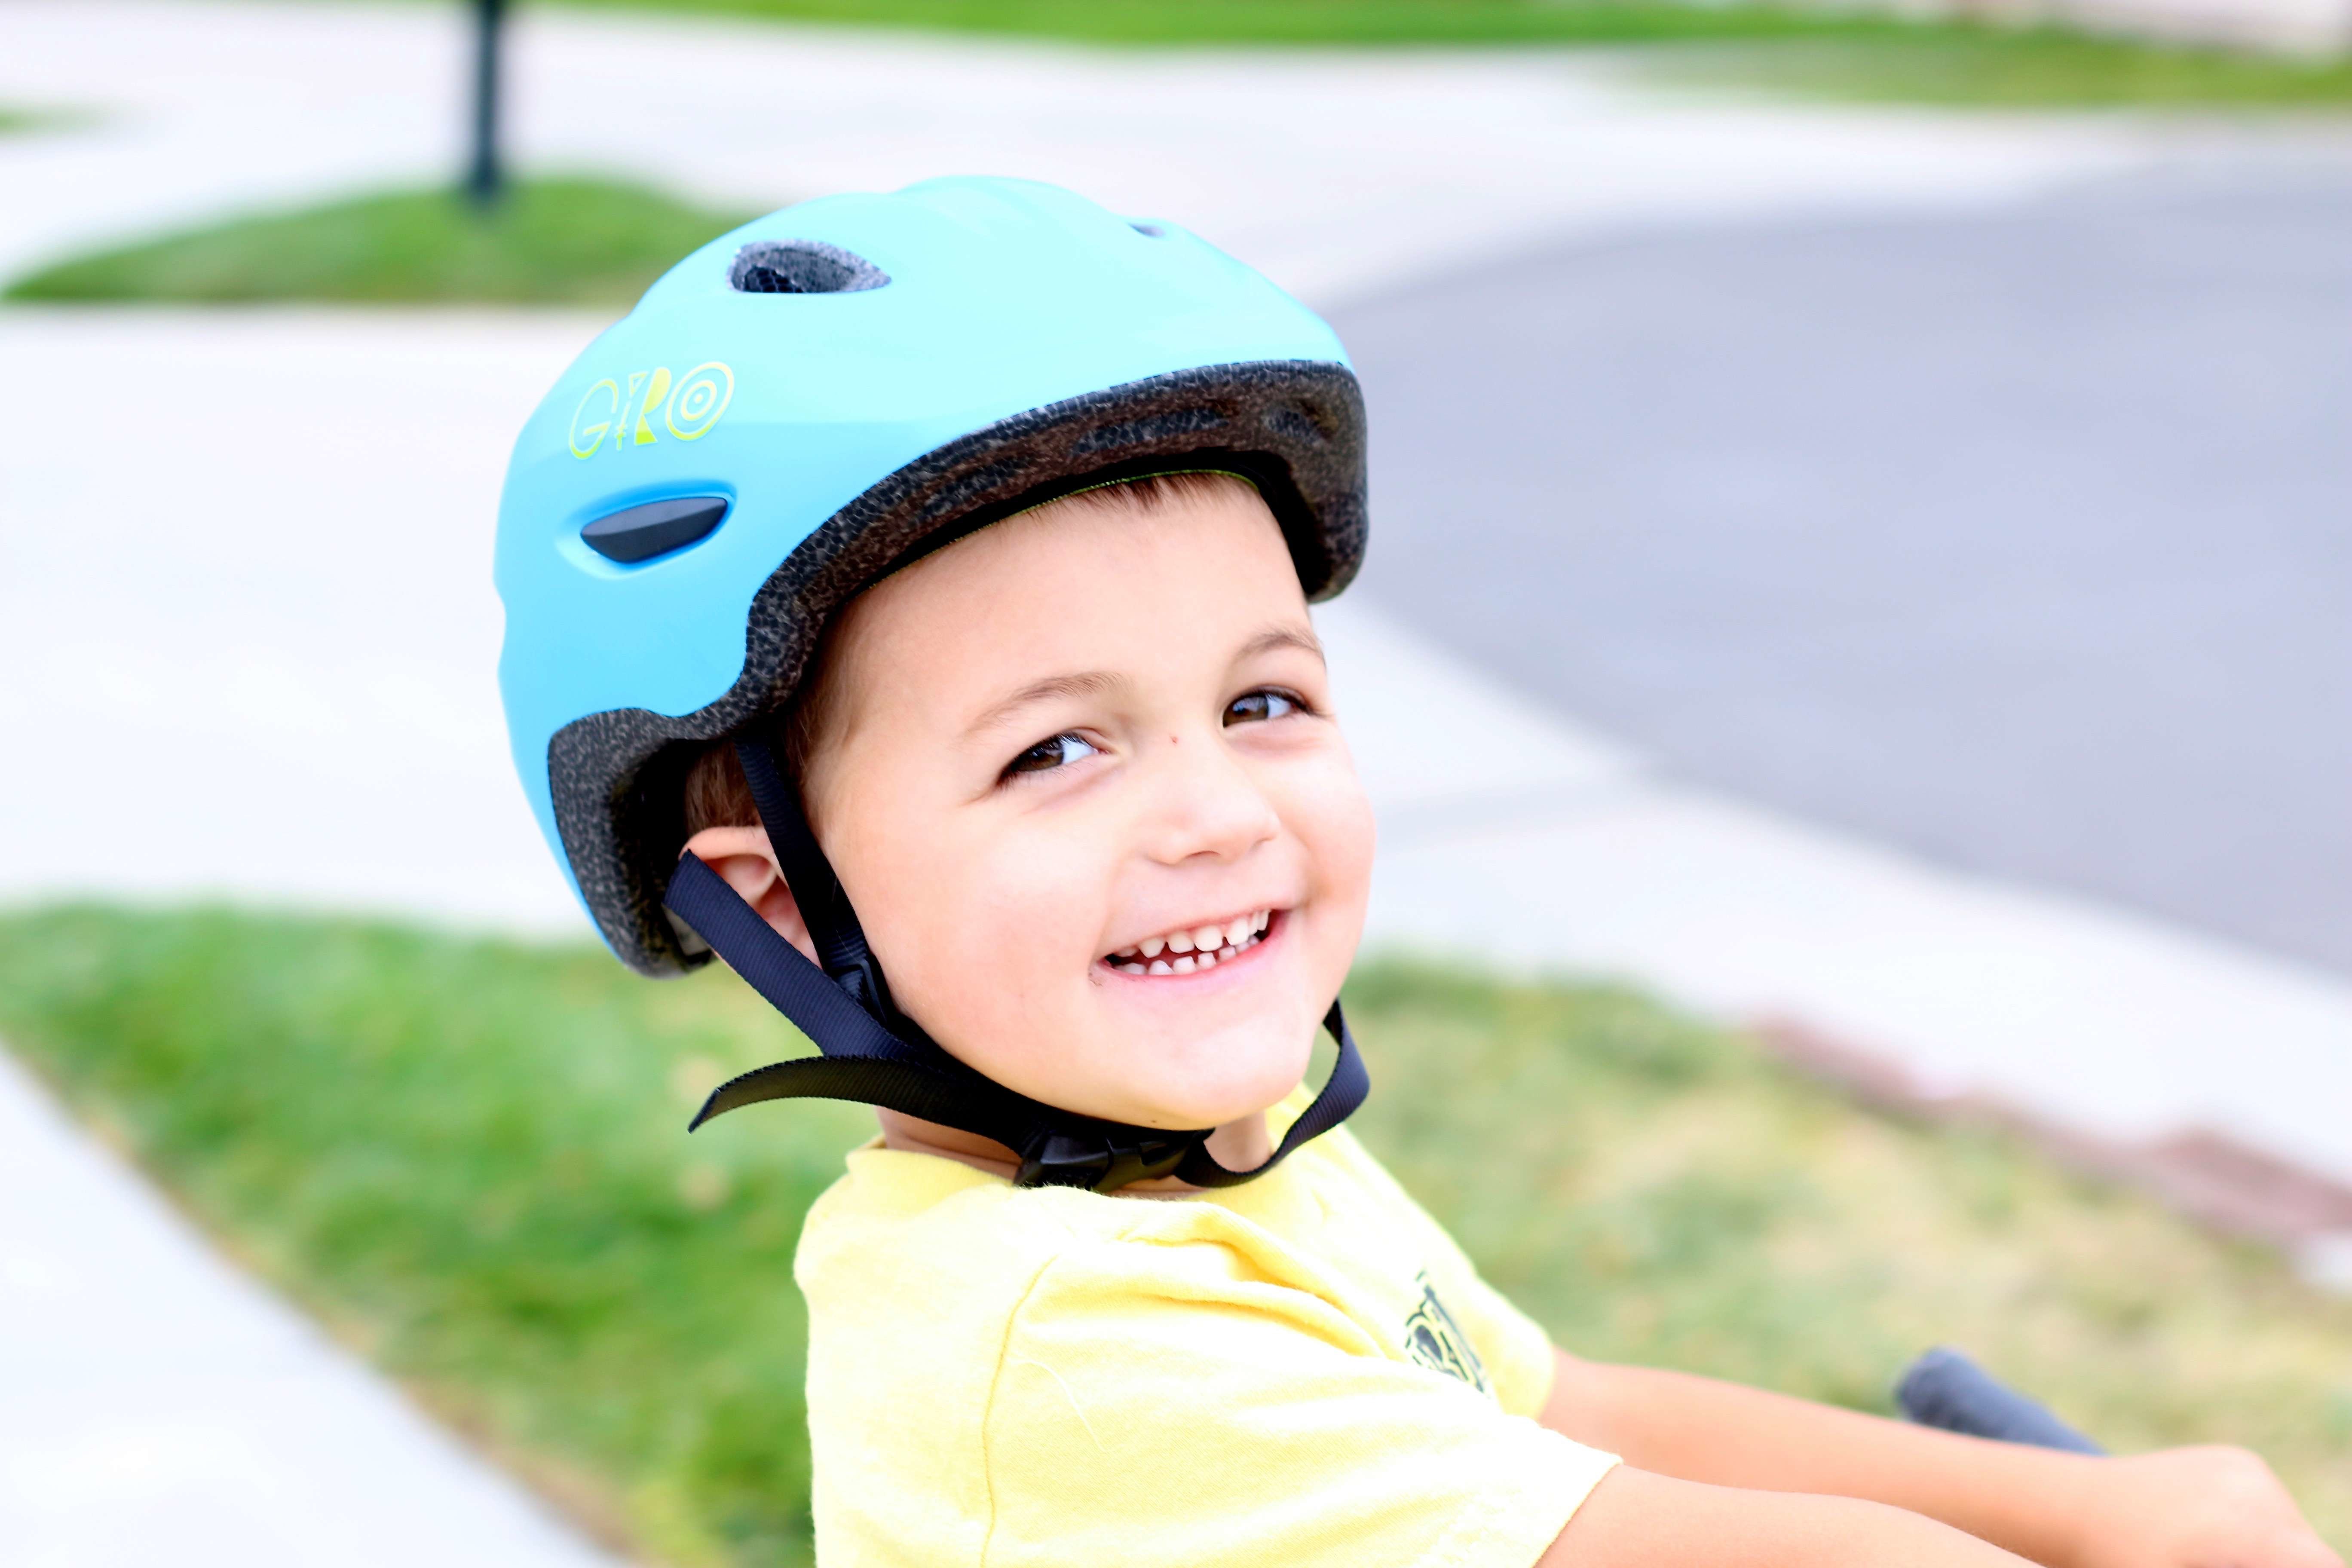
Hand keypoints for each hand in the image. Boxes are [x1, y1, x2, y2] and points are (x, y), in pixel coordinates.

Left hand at [2067, 1447, 2341, 1567]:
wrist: (2081, 1508)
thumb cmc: (2123, 1564)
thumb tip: (2305, 1561)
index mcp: (2244, 1531)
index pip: (2325, 1566)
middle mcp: (2254, 1490)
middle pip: (2313, 1553)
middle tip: (2220, 1565)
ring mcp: (2248, 1470)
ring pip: (2296, 1535)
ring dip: (2275, 1554)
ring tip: (2213, 1557)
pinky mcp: (2240, 1460)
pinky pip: (2276, 1510)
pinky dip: (2261, 1531)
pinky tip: (2213, 1535)